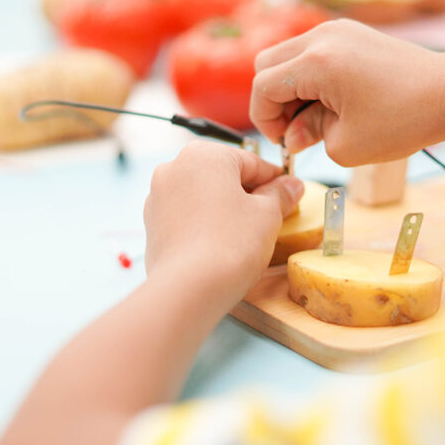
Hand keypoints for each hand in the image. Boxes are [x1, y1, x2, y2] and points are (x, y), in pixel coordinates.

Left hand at [143, 142, 303, 302]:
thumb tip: (292, 185)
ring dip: (225, 209)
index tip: (290, 193)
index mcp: (204, 155)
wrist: (187, 289)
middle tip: (273, 216)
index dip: (275, 180)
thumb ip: (280, 194)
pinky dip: (205, 224)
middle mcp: (175, 168)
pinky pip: (187, 216)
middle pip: (224, 176)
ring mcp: (158, 197)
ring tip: (247, 234)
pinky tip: (221, 244)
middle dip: (248, 194)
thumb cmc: (230, 244)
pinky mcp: (152, 225)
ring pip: (203, 196)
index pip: (251, 162)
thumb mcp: (268, 215)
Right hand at [251, 19, 444, 165]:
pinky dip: (311, 76)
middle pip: (267, 63)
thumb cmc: (405, 119)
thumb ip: (308, 135)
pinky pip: (313, 51)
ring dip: (292, 87)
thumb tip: (291, 134)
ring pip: (289, 55)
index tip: (284, 142)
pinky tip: (334, 101)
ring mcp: (339, 30)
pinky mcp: (352, 33)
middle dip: (273, 99)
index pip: (262, 86)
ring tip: (318, 117)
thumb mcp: (346, 143)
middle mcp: (323, 37)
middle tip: (296, 129)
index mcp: (316, 63)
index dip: (265, 120)